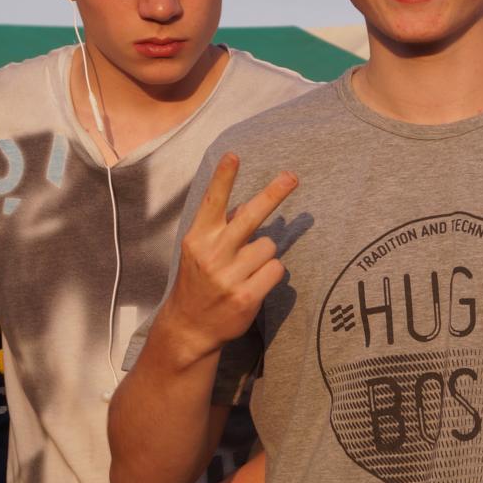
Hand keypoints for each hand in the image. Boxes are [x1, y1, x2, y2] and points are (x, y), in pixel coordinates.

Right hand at [156, 154, 296, 363]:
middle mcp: (212, 253)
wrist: (190, 326)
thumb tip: (248, 204)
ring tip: (246, 271)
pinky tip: (254, 284)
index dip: (223, 178)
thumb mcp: (199, 251)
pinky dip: (271, 274)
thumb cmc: (200, 281)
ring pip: (269, 247)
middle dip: (273, 194)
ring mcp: (229, 276)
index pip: (213, 202)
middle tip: (292, 177)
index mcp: (198, 238)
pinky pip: (277, 270)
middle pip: (250, 216)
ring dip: (264, 256)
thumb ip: (220, 228)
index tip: (234, 155)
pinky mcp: (247, 296)